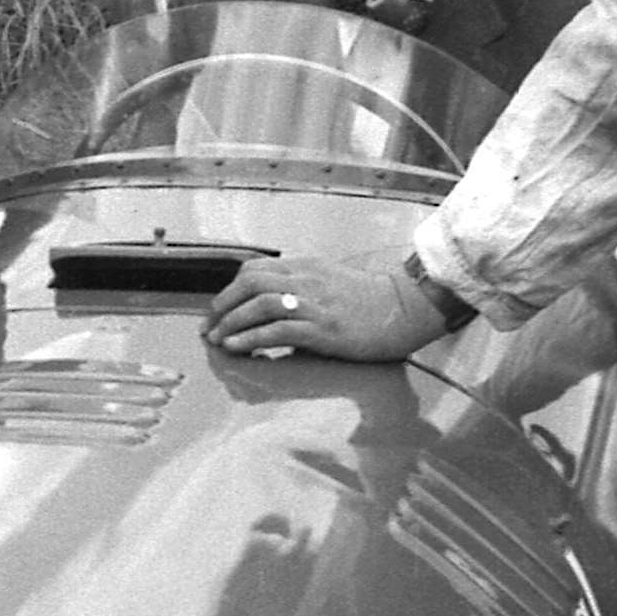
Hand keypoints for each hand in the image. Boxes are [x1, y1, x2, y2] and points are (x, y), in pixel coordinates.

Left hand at [203, 244, 457, 361]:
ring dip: (231, 322)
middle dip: (222, 305)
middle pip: (249, 282)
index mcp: (306, 267)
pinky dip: (251, 339)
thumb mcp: (331, 284)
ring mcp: (314, 303)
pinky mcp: (323, 328)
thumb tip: (273, 314)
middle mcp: (306, 280)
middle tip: (209, 327)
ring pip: (258, 304)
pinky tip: (237, 348)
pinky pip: (277, 330)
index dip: (230, 289)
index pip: (255, 269)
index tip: (218, 309)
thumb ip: (302, 290)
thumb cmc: (372, 301)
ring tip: (217, 339)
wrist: (407, 308)